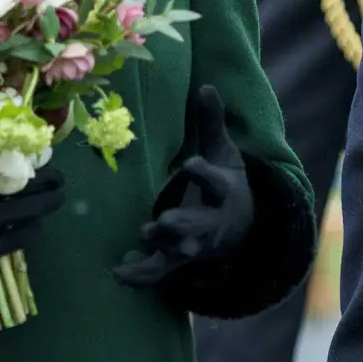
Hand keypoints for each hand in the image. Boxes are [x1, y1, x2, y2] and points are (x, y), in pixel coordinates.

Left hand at [114, 85, 253, 287]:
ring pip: (181, 249)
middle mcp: (212, 222)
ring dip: (164, 245)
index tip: (192, 164)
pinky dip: (141, 276)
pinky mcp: (181, 259)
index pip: (217, 182)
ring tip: (144, 235)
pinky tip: (117, 274)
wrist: (246, 224)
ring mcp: (197, 244)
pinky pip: (161, 271)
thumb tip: (206, 85)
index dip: (204, 174)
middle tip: (165, 221)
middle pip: (199, 225)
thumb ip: (212, 123)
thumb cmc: (228, 182)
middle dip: (183, 224)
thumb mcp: (225, 153)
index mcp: (224, 191)